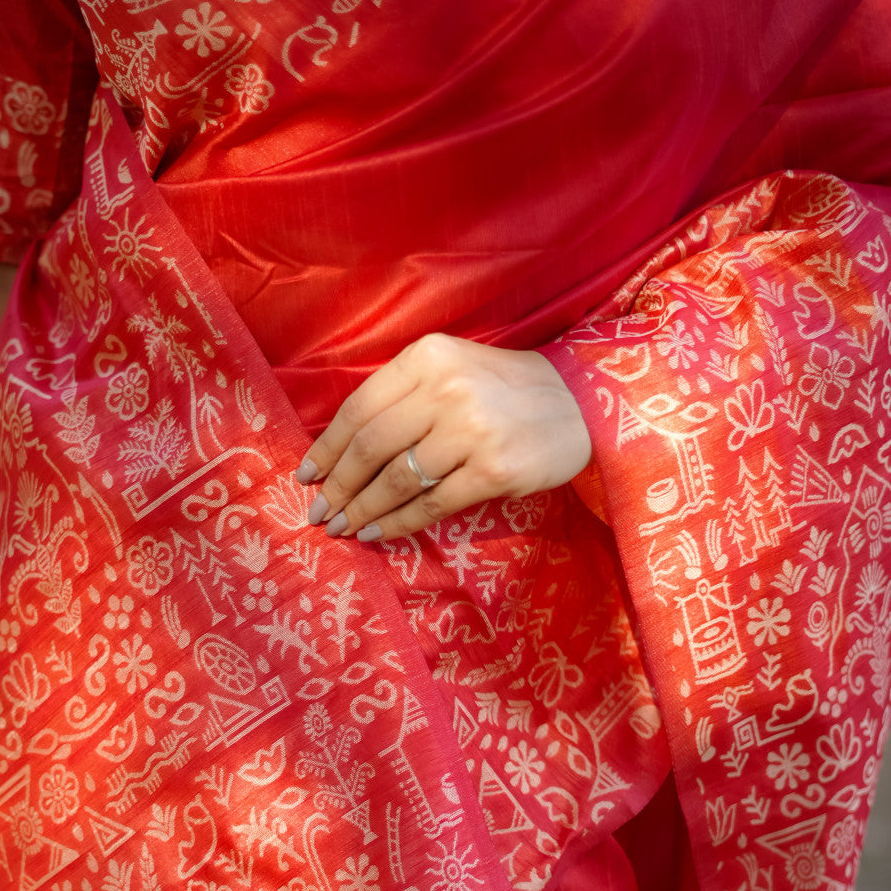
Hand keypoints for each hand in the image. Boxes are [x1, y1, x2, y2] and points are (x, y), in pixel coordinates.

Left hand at [296, 332, 591, 541]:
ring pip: (397, 480)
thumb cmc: (507, 389)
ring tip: (344, 528)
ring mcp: (471, 431)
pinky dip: (399, 523)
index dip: (327, 447)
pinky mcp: (494, 471)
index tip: (307, 475)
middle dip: (338, 486)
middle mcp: (446, 390)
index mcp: (429, 357)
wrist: (583, 403)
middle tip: (320, 513)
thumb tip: (341, 450)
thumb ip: (403, 396)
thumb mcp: (453, 369)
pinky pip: (431, 504)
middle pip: (370, 446)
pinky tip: (379, 533)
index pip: (359, 407)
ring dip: (363, 510)